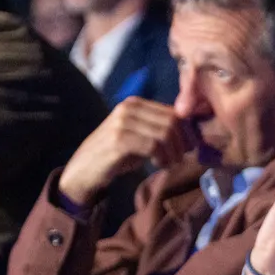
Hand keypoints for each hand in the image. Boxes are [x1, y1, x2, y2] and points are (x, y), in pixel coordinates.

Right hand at [59, 97, 196, 205]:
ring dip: (173, 152)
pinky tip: (158, 165)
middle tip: (181, 158)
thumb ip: (160, 130)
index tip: (189, 148)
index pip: (173, 111)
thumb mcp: (140, 138)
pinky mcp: (119, 140)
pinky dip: (162, 158)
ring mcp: (122, 122)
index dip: (187, 130)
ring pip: (165, 133)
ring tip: (169, 163)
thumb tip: (191, 133)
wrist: (83, 171)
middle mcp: (128, 108)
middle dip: (182, 142)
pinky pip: (153, 146)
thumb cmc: (115, 156)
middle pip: (172, 121)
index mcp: (135, 103)